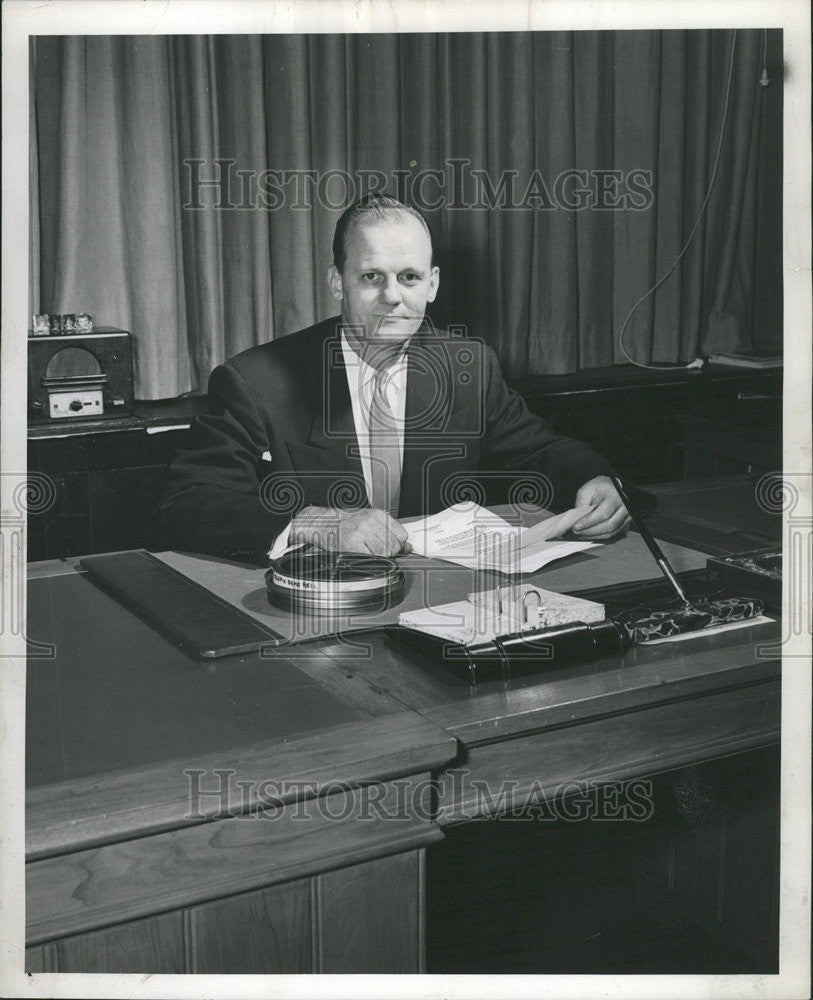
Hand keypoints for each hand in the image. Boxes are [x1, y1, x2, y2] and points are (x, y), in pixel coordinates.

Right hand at [291, 506, 411, 556]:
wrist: (322, 523)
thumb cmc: (345, 523)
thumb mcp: (369, 521)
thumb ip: (389, 532)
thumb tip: (407, 547)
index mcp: (377, 514)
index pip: (402, 535)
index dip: (398, 545)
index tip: (391, 547)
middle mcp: (370, 522)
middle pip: (394, 546)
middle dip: (389, 552)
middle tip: (375, 550)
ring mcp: (361, 533)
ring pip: (384, 553)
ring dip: (378, 557)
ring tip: (366, 551)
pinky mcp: (352, 544)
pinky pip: (371, 558)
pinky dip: (369, 560)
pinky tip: (360, 554)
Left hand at [571, 476, 630, 539]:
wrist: (608, 488)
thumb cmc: (598, 489)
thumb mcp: (586, 491)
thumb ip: (581, 505)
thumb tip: (576, 520)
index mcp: (615, 497)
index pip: (604, 513)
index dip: (589, 522)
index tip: (576, 526)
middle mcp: (624, 508)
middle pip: (609, 525)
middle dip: (590, 531)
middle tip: (577, 531)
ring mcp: (627, 517)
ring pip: (611, 533)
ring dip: (594, 536)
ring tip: (581, 533)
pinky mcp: (625, 525)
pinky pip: (612, 535)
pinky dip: (599, 537)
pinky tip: (589, 534)